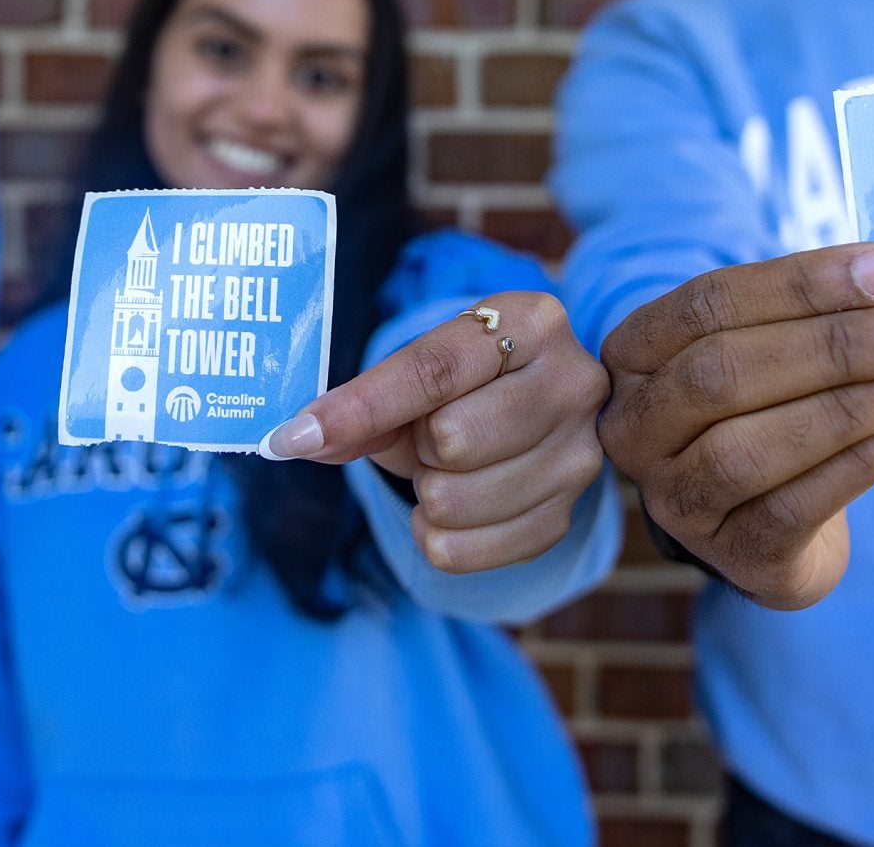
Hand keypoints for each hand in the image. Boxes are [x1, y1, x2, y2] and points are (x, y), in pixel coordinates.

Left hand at [263, 292, 607, 573]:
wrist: (527, 412)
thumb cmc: (462, 386)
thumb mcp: (413, 377)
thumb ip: (358, 406)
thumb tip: (296, 441)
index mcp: (532, 323)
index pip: (435, 371)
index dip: (360, 408)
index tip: (294, 437)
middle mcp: (573, 383)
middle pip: (451, 440)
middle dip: (420, 447)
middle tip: (433, 435)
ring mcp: (579, 456)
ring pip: (454, 502)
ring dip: (429, 492)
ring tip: (451, 466)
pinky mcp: (567, 516)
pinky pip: (463, 551)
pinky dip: (439, 536)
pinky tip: (458, 507)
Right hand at [598, 243, 873, 610]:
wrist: (773, 523)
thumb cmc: (771, 410)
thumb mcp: (770, 348)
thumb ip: (813, 312)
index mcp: (633, 355)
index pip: (707, 304)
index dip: (802, 284)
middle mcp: (635, 428)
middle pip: (720, 374)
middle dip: (830, 349)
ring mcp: (674, 499)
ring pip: (747, 450)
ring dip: (845, 409)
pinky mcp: (732, 553)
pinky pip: (794, 508)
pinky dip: (863, 463)